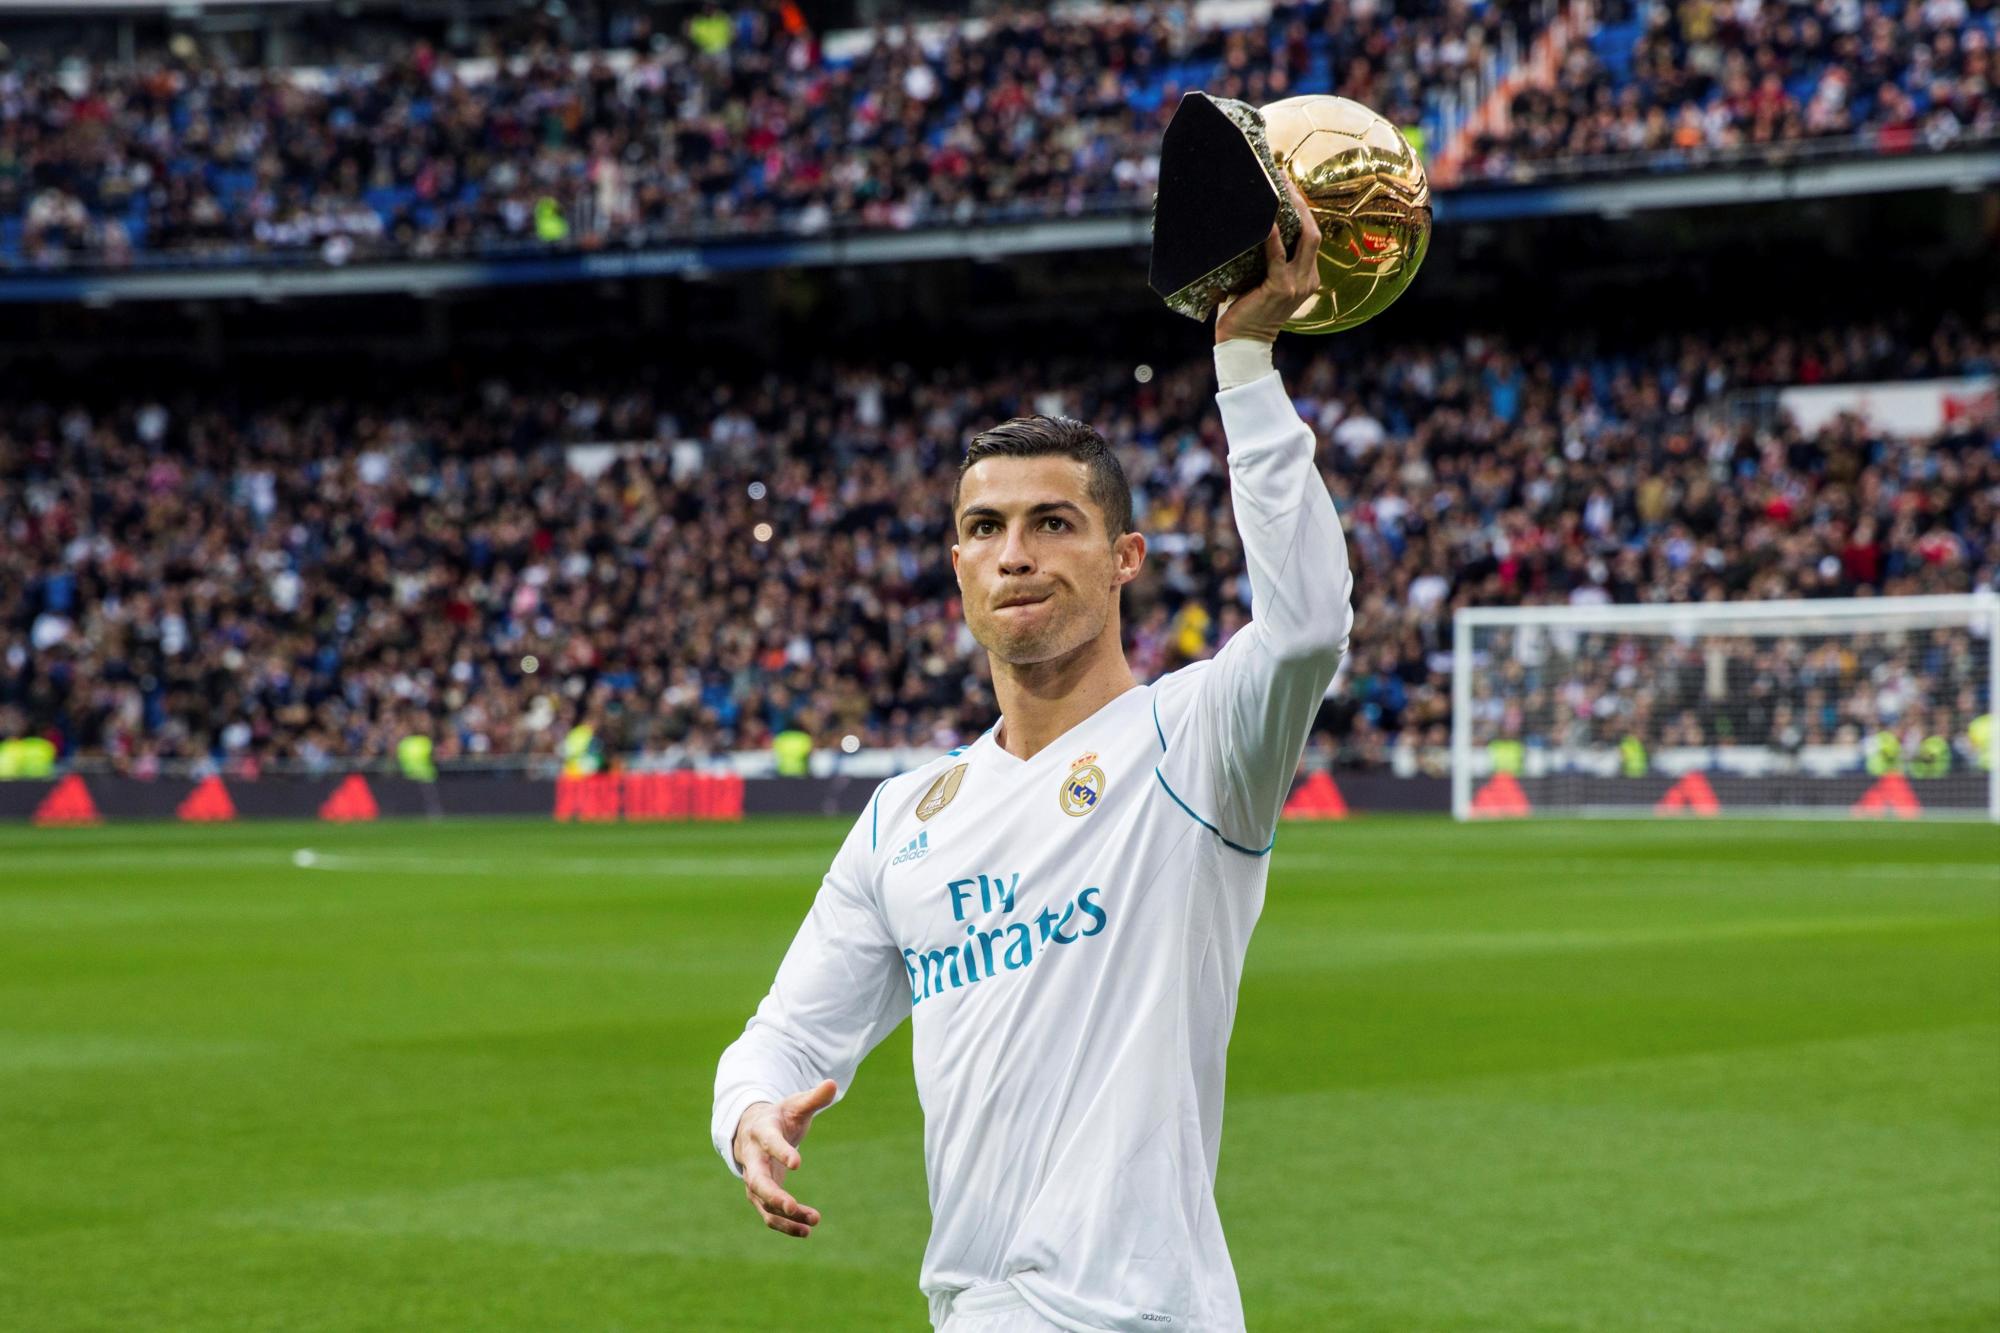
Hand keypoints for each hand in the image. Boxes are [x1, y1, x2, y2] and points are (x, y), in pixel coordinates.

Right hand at [733, 1078, 836, 1238]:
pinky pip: (769, 1215)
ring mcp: (754, 1180)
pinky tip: (807, 1231)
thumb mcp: (795, 1105)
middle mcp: (753, 1160)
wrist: (751, 1131)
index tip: (798, 1163)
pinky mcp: (760, 1196)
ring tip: (814, 1221)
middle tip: (791, 1206)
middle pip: (756, 1181)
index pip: (769, 1143)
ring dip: (786, 1215)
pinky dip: (786, 1225)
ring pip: (764, 1203)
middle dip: (773, 1195)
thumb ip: (813, 1098)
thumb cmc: (779, 1117)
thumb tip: (832, 1084)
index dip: (782, 1153)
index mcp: (761, 1133)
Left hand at [1214, 173, 1320, 345]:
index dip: (1304, 212)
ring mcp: (1297, 284)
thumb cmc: (1248, 311)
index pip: (1312, 237)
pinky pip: (1278, 257)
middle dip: (1301, 204)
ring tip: (1278, 189)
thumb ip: (1269, 261)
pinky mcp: (1280, 288)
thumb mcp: (1266, 283)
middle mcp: (1308, 279)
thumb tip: (1252, 228)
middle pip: (1313, 232)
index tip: (1290, 188)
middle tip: (1285, 179)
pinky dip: (1271, 237)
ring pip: (1305, 239)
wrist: (1244, 344)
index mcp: (1308, 276)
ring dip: (1292, 212)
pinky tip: (1265, 220)